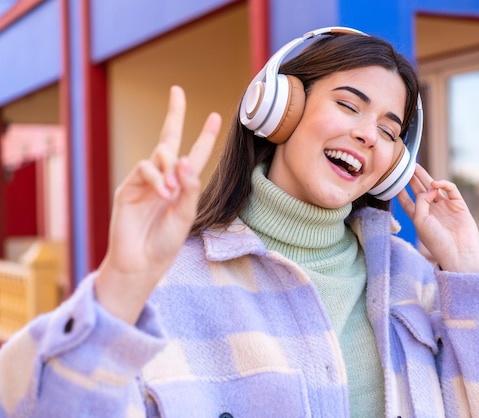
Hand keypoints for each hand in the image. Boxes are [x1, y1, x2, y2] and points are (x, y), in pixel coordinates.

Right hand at [95, 86, 221, 323]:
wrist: (142, 262)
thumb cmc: (166, 242)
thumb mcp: (186, 216)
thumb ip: (189, 188)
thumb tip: (183, 159)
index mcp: (182, 185)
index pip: (194, 155)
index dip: (204, 136)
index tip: (214, 116)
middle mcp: (164, 178)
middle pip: (168, 139)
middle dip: (174, 114)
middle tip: (177, 90)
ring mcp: (145, 181)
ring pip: (158, 154)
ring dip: (169, 168)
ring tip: (172, 192)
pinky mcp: (127, 187)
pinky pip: (144, 168)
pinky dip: (156, 178)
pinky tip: (163, 193)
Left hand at [397, 164, 478, 272]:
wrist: (459, 253)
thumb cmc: (436, 240)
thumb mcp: (420, 220)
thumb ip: (420, 201)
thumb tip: (430, 187)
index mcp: (419, 218)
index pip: (407, 201)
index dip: (400, 191)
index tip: (393, 180)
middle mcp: (431, 211)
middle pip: (420, 191)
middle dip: (412, 180)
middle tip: (406, 167)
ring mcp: (445, 207)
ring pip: (434, 188)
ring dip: (425, 177)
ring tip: (415, 167)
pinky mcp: (459, 205)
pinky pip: (450, 190)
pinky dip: (444, 184)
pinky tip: (435, 183)